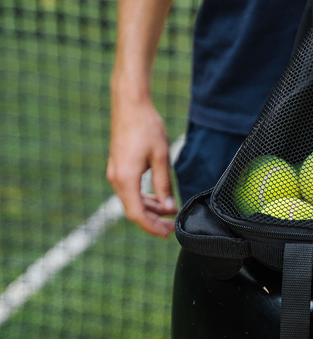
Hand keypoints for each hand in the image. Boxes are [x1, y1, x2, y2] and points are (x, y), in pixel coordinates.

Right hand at [106, 97, 178, 237]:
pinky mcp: (118, 167)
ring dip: (150, 208)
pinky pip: (129, 190)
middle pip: (133, 210)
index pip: (137, 214)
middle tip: (172, 226)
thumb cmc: (147, 128)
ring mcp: (115, 173)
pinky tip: (158, 197)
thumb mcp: (161, 157)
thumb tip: (168, 207)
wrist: (130, 105)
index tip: (168, 234)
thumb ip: (163, 184)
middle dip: (153, 221)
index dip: (152, 227)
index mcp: (126, 179)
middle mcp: (116, 179)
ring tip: (170, 211)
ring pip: (131, 200)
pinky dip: (143, 196)